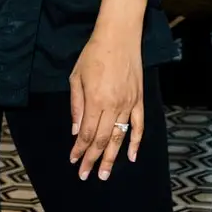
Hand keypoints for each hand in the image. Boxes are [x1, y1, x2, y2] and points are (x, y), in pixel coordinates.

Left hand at [68, 15, 143, 180]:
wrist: (119, 36)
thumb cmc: (93, 54)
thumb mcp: (76, 77)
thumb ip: (76, 105)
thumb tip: (76, 130)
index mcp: (95, 100)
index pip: (87, 133)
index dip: (80, 149)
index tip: (73, 160)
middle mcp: (113, 105)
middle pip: (102, 140)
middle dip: (93, 159)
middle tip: (86, 175)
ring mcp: (128, 103)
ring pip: (119, 137)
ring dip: (112, 157)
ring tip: (105, 174)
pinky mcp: (138, 99)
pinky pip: (138, 125)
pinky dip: (136, 142)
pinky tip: (131, 156)